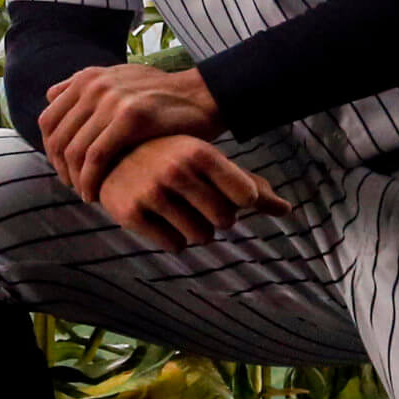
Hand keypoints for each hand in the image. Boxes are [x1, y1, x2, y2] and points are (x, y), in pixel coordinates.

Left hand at [39, 64, 222, 200]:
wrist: (201, 95)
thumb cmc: (161, 94)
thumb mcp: (119, 78)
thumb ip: (84, 85)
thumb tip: (50, 94)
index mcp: (87, 78)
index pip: (48, 120)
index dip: (50, 151)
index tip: (63, 170)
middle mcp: (94, 86)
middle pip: (58, 138)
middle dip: (61, 169)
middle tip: (73, 187)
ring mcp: (111, 100)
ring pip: (74, 151)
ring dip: (74, 179)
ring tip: (85, 193)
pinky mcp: (130, 119)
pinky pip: (96, 158)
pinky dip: (90, 180)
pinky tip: (95, 194)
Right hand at [96, 135, 290, 251]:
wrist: (111, 156)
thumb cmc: (174, 159)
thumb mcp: (210, 162)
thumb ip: (251, 186)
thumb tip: (287, 210)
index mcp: (200, 152)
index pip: (246, 196)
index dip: (238, 200)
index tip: (222, 190)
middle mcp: (176, 170)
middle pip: (225, 221)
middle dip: (214, 217)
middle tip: (194, 201)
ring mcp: (152, 191)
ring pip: (200, 237)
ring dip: (194, 230)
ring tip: (176, 208)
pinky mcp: (131, 213)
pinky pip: (174, 246)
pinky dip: (172, 239)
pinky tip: (158, 218)